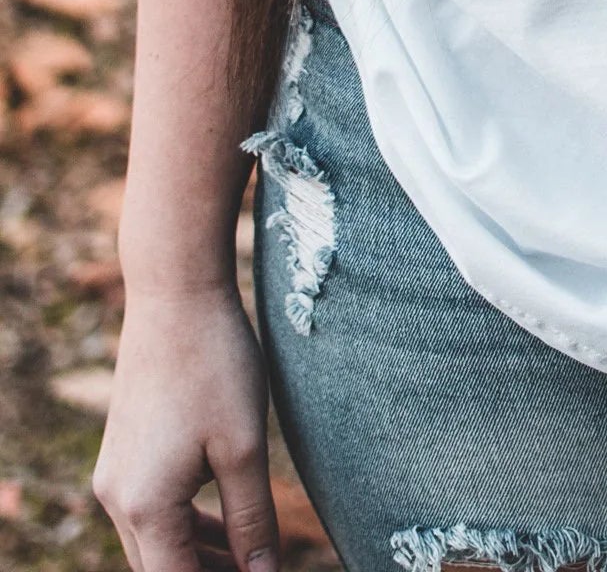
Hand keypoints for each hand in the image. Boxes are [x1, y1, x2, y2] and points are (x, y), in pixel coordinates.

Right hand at [93, 282, 282, 571]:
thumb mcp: (245, 447)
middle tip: (260, 569)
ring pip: (154, 542)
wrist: (175, 293)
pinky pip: (151, 509)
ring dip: (197, 556)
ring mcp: (115, 474)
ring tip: (249, 558)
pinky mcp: (123, 451)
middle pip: (159, 568)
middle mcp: (117, 499)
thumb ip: (252, 520)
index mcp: (146, 506)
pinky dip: (185, 524)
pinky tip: (224, 523)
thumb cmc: (215, 364)